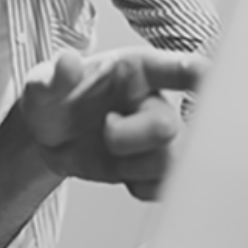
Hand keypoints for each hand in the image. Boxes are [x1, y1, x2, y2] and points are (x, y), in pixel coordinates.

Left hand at [19, 47, 208, 198]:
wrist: (46, 138)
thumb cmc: (53, 99)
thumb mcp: (43, 84)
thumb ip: (55, 75)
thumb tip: (67, 61)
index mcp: (135, 71)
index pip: (171, 68)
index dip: (193, 72)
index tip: (204, 74)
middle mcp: (153, 101)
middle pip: (168, 126)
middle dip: (130, 136)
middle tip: (105, 128)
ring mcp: (156, 137)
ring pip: (170, 161)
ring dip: (133, 165)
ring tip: (108, 150)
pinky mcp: (153, 167)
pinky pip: (163, 186)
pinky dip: (139, 186)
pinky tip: (120, 171)